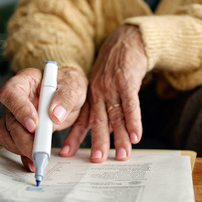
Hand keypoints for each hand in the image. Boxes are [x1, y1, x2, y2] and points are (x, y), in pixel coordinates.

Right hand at [0, 67, 86, 170]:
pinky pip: (14, 144)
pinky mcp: (22, 130)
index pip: (12, 93)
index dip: (19, 110)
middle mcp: (17, 98)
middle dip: (23, 137)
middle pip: (9, 119)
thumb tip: (55, 115)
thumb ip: (66, 98)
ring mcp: (16, 115)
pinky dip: (23, 155)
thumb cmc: (70, 84)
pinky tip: (34, 162)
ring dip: (20, 147)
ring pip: (7, 134)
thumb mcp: (74, 86)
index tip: (34, 125)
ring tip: (38, 156)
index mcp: (26, 81)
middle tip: (40, 148)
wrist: (72, 94)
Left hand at [61, 24, 147, 162]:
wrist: (126, 41)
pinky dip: (133, 121)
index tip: (65, 154)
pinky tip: (136, 136)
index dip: (72, 136)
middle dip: (96, 142)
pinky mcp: (127, 82)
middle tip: (96, 160)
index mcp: (90, 95)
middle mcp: (98, 93)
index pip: (80, 119)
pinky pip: (131, 105)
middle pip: (96, 121)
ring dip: (119, 137)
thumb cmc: (115, 67)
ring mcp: (112, 87)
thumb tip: (107, 132)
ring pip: (115, 116)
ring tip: (121, 155)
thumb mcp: (103, 85)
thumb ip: (104, 108)